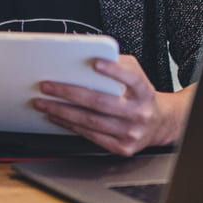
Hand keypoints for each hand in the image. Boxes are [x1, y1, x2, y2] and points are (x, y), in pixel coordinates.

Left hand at [33, 55, 194, 155]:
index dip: (114, 71)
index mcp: (144, 91)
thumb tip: (87, 55)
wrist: (158, 124)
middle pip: (101, 102)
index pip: (131, 78)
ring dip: (62, 111)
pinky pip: (91, 136)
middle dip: (69, 93)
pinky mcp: (121, 147)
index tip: (95, 62)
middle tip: (47, 86)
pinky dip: (70, 126)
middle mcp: (139, 113)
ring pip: (91, 121)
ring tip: (44, 103)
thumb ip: (117, 65)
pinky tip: (56, 117)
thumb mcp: (136, 75)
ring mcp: (130, 133)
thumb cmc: (140, 95)